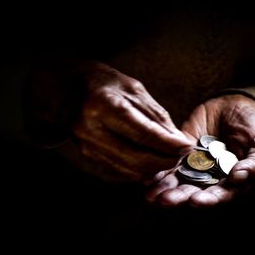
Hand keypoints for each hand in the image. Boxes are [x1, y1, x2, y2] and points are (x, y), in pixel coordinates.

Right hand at [73, 62, 192, 180]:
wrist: (67, 89)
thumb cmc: (105, 84)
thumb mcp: (134, 89)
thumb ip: (156, 116)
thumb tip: (178, 141)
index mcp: (104, 105)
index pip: (143, 133)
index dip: (169, 144)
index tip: (188, 147)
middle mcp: (91, 129)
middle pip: (137, 158)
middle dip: (165, 161)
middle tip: (182, 155)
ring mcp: (87, 145)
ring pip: (130, 169)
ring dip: (155, 167)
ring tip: (171, 158)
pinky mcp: (88, 155)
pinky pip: (121, 170)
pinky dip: (141, 169)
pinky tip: (153, 160)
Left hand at [146, 94, 254, 206]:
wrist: (236, 104)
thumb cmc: (253, 127)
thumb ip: (254, 164)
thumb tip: (239, 179)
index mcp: (230, 180)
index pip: (219, 195)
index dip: (208, 200)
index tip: (196, 201)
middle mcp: (210, 176)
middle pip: (194, 191)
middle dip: (179, 197)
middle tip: (165, 201)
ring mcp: (194, 163)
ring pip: (178, 179)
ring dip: (164, 189)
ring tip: (151, 195)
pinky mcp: (181, 150)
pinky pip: (169, 161)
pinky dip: (158, 169)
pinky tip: (148, 176)